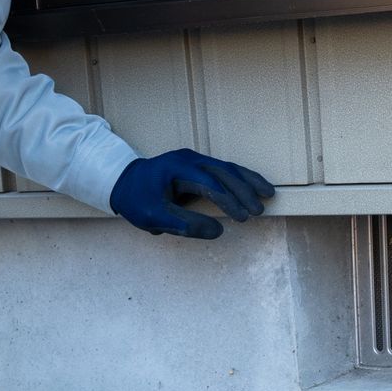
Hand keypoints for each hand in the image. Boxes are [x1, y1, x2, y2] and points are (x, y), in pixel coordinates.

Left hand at [108, 148, 275, 238]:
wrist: (123, 182)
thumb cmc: (136, 199)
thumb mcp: (154, 217)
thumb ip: (184, 224)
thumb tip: (217, 231)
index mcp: (177, 168)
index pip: (209, 183)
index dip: (228, 200)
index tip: (242, 217)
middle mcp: (189, 159)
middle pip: (223, 172)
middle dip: (244, 191)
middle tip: (258, 211)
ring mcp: (195, 160)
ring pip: (228, 168)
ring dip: (249, 181)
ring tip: (268, 194)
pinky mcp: (199, 165)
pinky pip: (224, 170)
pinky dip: (242, 179)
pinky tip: (256, 186)